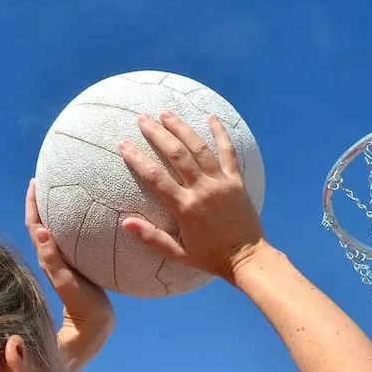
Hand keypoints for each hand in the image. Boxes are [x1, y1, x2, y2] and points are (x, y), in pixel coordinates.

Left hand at [26, 179, 114, 371]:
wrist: (93, 329)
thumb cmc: (81, 307)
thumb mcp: (67, 282)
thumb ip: (53, 260)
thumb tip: (41, 231)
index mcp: (47, 258)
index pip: (35, 225)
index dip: (32, 204)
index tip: (34, 182)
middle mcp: (51, 258)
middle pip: (41, 224)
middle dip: (41, 202)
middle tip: (47, 181)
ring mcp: (63, 263)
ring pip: (54, 232)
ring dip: (54, 213)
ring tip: (61, 194)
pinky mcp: (75, 268)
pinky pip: (68, 241)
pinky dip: (69, 226)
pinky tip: (81, 222)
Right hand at [117, 111, 264, 283]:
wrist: (247, 258)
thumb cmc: (210, 257)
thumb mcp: (178, 254)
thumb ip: (152, 237)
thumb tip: (126, 222)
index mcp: (185, 207)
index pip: (155, 177)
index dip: (137, 159)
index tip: (124, 144)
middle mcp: (202, 190)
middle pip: (176, 154)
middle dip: (157, 133)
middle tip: (142, 119)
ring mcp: (221, 183)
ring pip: (199, 148)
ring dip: (182, 128)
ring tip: (166, 113)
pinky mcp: (236, 181)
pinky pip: (228, 152)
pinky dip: (220, 133)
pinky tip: (211, 117)